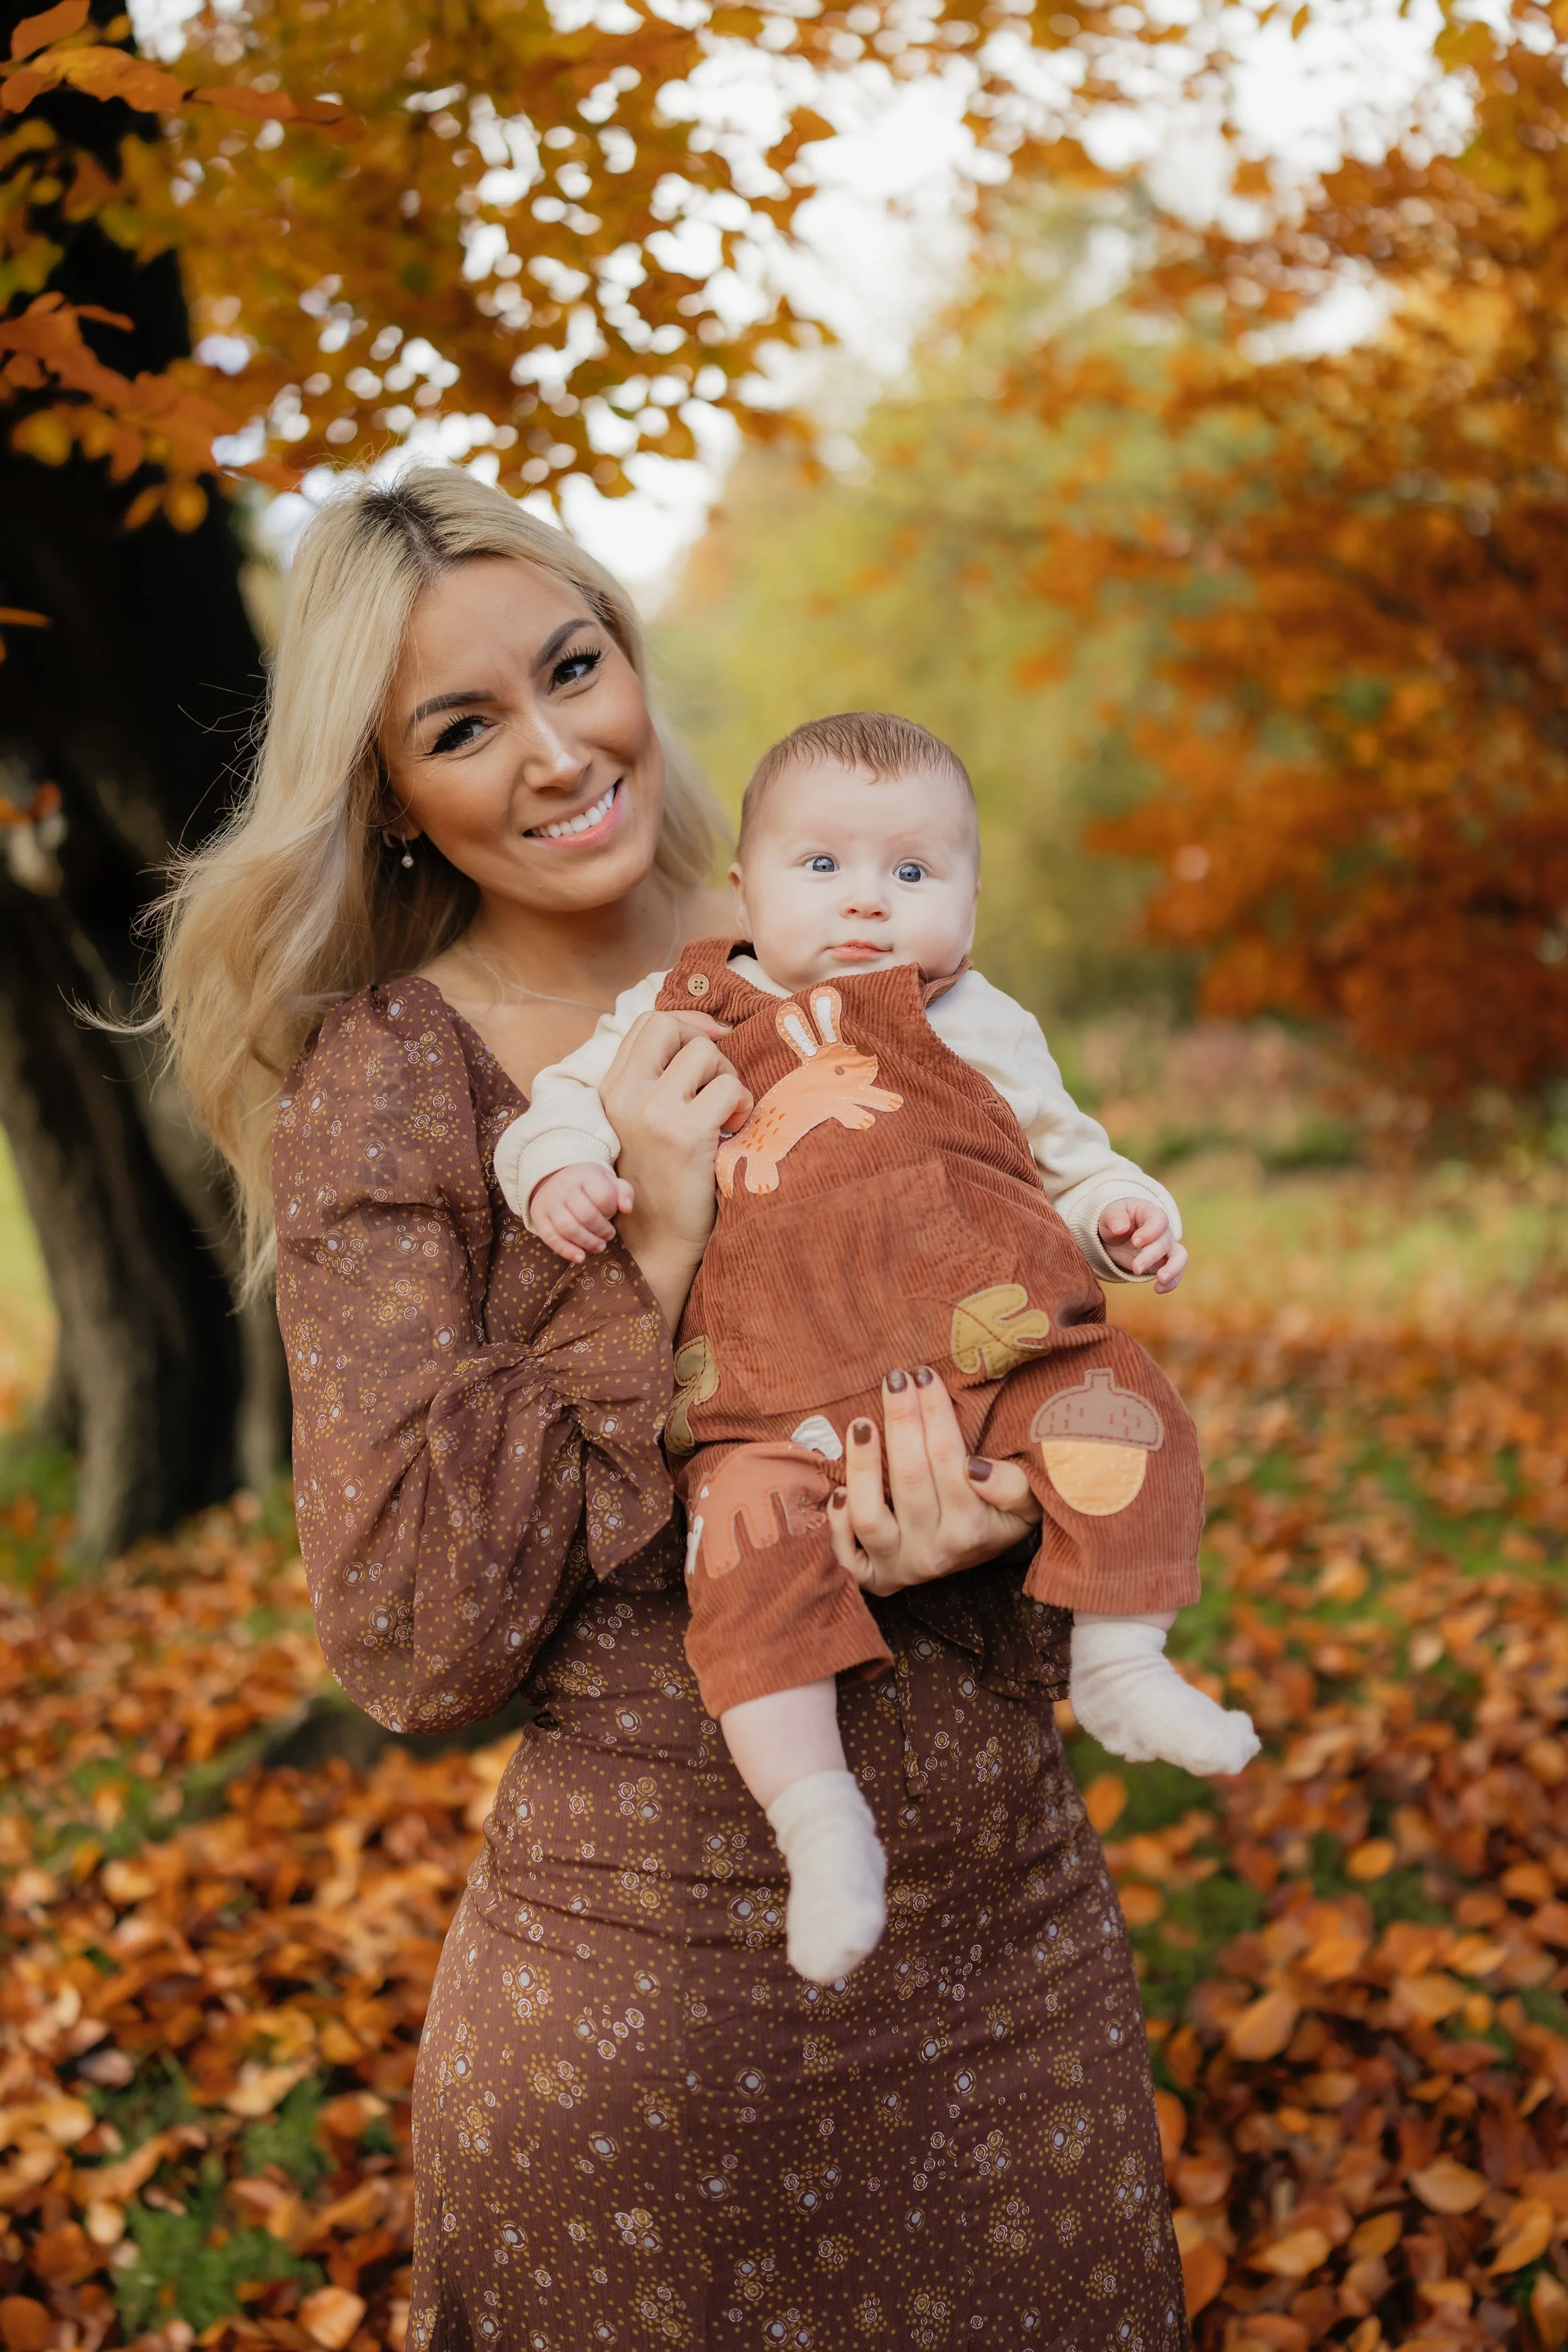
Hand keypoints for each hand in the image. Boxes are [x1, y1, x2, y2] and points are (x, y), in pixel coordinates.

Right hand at [530, 1162, 634, 1262]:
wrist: (555, 1177)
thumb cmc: (588, 1184)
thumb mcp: (608, 1181)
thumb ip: (624, 1192)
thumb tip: (627, 1209)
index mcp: (585, 1176)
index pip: (603, 1196)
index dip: (611, 1210)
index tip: (611, 1213)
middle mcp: (565, 1188)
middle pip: (586, 1215)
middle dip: (602, 1230)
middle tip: (609, 1235)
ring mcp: (550, 1203)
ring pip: (568, 1228)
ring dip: (587, 1242)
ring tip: (599, 1246)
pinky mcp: (540, 1217)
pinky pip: (550, 1237)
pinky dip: (566, 1250)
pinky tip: (580, 1257)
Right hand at [599, 1009, 751, 1328]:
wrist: (658, 1242)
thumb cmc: (663, 1180)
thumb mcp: (644, 1123)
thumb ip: (659, 1081)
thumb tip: (707, 1033)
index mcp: (612, 1089)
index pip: (649, 1023)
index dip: (687, 1024)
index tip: (712, 1044)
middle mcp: (625, 1095)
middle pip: (671, 1026)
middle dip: (706, 1045)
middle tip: (717, 1084)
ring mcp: (651, 1113)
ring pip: (704, 1053)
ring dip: (727, 1078)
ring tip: (725, 1114)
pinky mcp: (682, 1134)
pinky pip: (728, 1089)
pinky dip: (742, 1104)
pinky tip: (733, 1129)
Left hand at [826, 1367, 1042, 1597]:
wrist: (975, 1556)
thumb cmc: (996, 1515)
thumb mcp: (1025, 1503)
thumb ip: (1015, 1486)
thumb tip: (976, 1469)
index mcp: (972, 1529)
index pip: (949, 1461)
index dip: (935, 1414)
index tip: (925, 1375)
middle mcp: (935, 1551)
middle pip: (910, 1478)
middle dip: (901, 1420)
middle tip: (895, 1379)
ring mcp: (900, 1565)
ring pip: (870, 1515)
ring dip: (863, 1465)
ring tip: (861, 1423)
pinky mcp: (873, 1576)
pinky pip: (845, 1554)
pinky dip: (837, 1522)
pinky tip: (838, 1488)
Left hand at [1097, 1198, 1187, 1292]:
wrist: (1115, 1234)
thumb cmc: (1115, 1220)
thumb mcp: (1110, 1214)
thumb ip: (1115, 1218)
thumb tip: (1120, 1228)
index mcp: (1151, 1214)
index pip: (1159, 1220)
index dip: (1150, 1232)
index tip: (1135, 1242)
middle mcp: (1163, 1231)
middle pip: (1164, 1242)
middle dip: (1151, 1256)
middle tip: (1136, 1268)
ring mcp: (1165, 1248)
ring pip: (1180, 1257)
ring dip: (1173, 1269)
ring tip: (1161, 1279)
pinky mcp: (1163, 1264)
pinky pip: (1175, 1274)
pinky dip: (1171, 1283)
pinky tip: (1158, 1289)